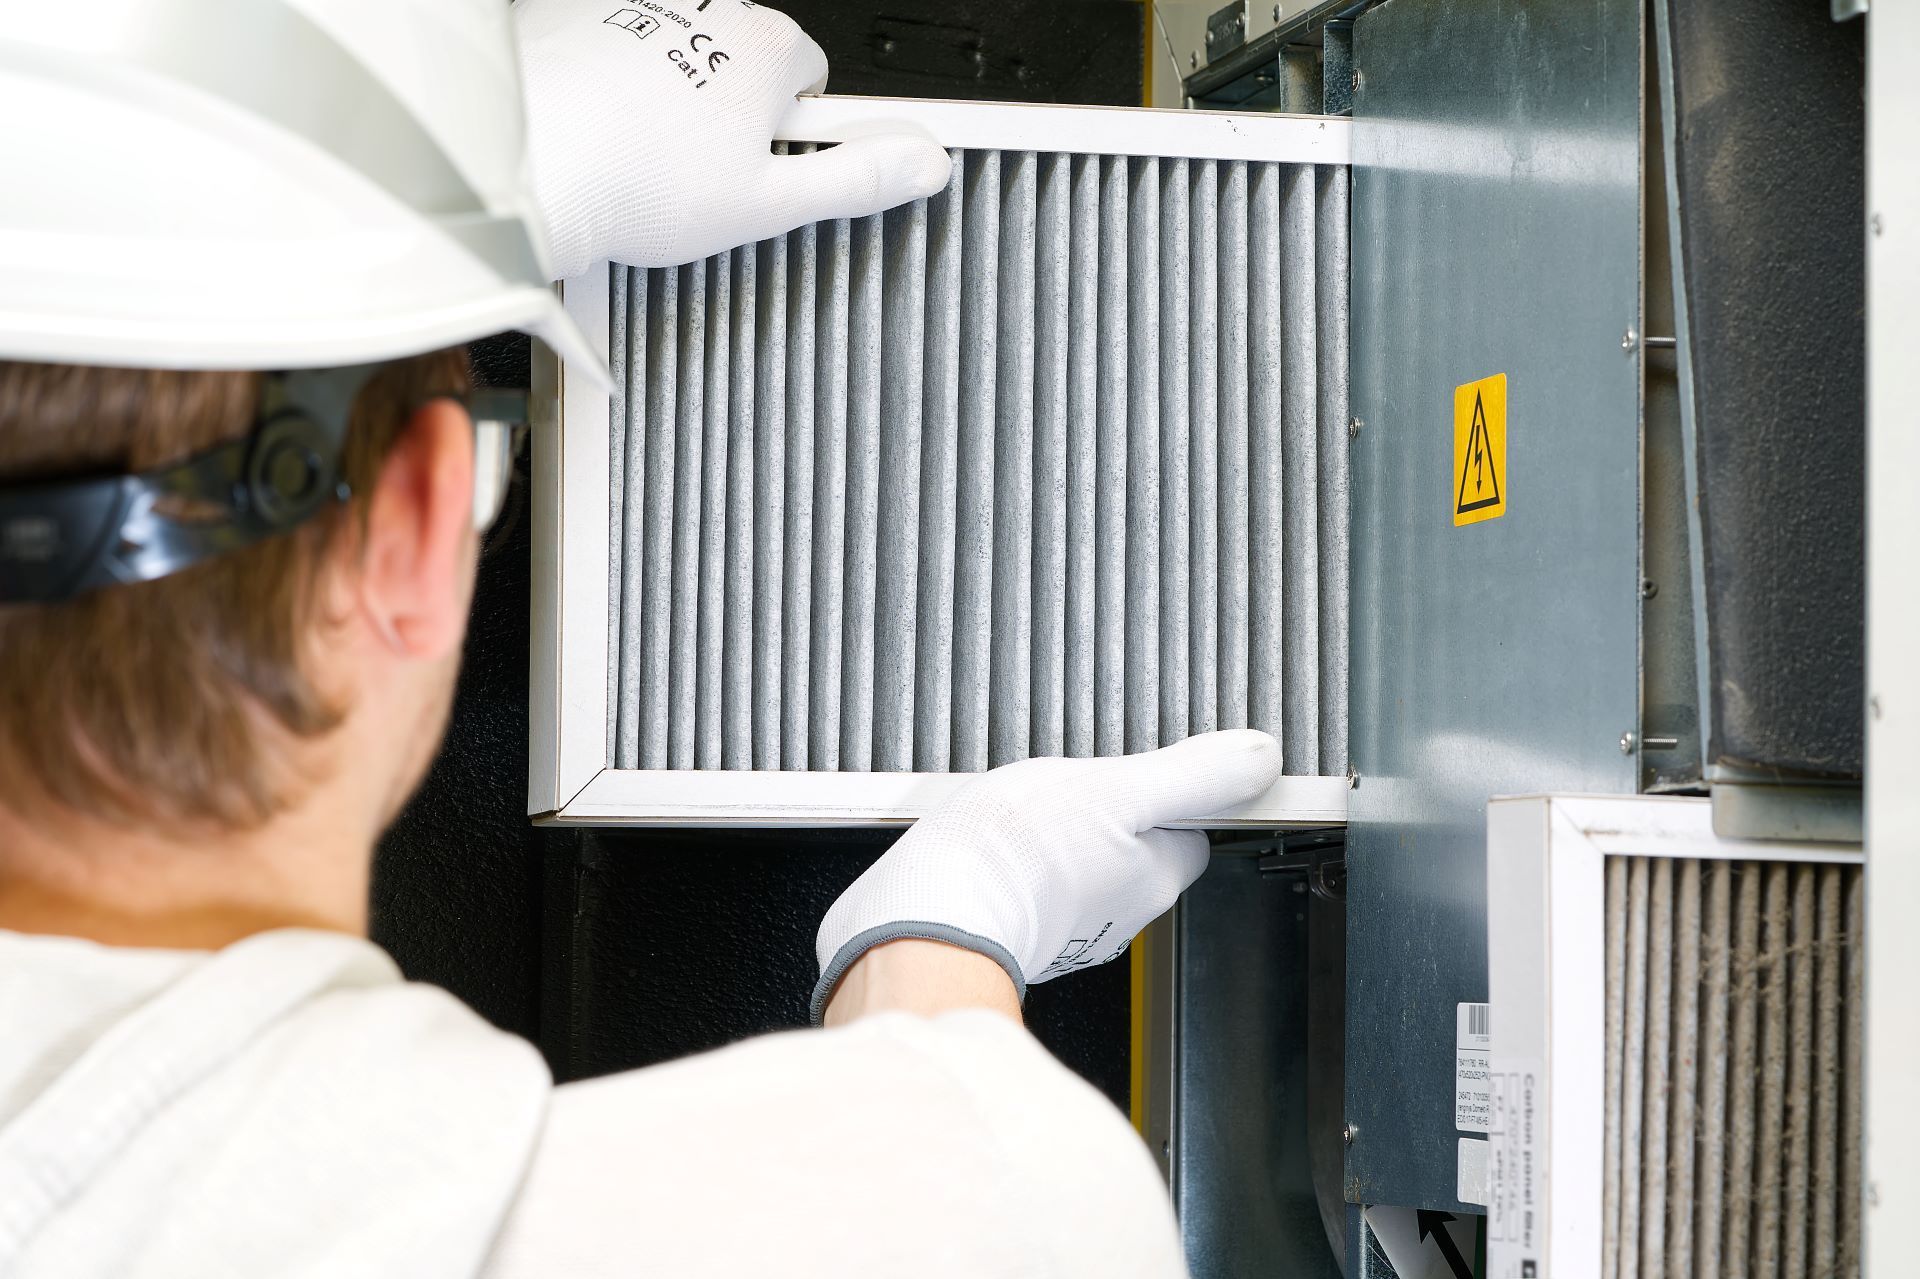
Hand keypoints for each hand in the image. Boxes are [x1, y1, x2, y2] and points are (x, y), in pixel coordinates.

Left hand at [513, 0, 953, 277]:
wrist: (527, 165)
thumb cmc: (636, 182)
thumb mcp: (770, 205)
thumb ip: (856, 181)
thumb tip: (924, 165)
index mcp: (768, 48)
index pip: (815, 82)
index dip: (792, 138)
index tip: (765, 170)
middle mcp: (710, 10)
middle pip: (747, 68)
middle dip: (734, 118)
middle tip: (703, 178)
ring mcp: (646, 8)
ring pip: (683, 64)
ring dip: (674, 104)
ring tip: (646, 162)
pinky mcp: (587, 17)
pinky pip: (623, 54)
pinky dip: (620, 89)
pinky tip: (607, 136)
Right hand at [811, 731, 1283, 1021]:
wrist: (928, 913)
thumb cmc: (1020, 855)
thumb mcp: (1119, 790)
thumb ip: (1194, 775)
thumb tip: (1262, 759)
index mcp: (1153, 877)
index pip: (1190, 834)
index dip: (1173, 798)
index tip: (1143, 775)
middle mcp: (1119, 915)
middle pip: (1139, 852)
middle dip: (1116, 817)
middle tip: (1076, 785)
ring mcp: (1066, 930)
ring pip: (1085, 869)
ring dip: (1067, 840)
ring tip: (1030, 812)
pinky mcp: (1014, 931)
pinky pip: (1035, 886)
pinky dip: (1025, 864)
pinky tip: (998, 843)